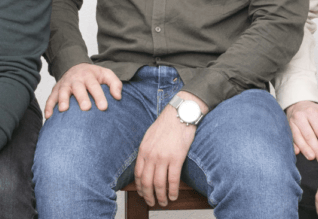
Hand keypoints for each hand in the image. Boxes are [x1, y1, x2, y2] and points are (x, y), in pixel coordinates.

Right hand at [44, 63, 122, 117]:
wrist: (76, 67)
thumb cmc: (93, 75)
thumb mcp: (106, 74)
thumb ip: (115, 84)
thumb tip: (118, 97)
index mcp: (89, 75)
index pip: (94, 85)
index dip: (99, 96)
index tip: (104, 107)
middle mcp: (76, 79)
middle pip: (78, 87)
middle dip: (81, 97)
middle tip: (86, 108)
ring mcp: (64, 84)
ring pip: (62, 91)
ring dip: (62, 100)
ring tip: (64, 110)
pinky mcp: (56, 90)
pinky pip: (50, 98)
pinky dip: (48, 107)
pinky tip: (48, 116)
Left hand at [134, 92, 205, 206]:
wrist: (180, 114)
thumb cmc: (167, 123)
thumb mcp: (150, 136)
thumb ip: (147, 150)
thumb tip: (146, 163)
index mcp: (143, 150)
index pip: (138, 174)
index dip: (139, 187)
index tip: (142, 193)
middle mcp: (151, 155)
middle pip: (146, 182)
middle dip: (148, 196)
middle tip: (152, 202)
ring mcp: (163, 157)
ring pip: (159, 184)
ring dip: (161, 196)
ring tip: (164, 202)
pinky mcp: (176, 158)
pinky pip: (172, 180)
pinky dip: (172, 190)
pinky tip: (173, 195)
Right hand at [286, 100, 317, 163]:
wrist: (299, 105)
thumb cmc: (317, 113)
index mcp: (312, 113)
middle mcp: (300, 117)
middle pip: (309, 136)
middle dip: (317, 149)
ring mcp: (292, 122)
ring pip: (298, 138)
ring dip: (305, 149)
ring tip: (312, 158)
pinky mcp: (287, 128)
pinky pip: (290, 138)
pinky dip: (293, 146)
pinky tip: (297, 153)